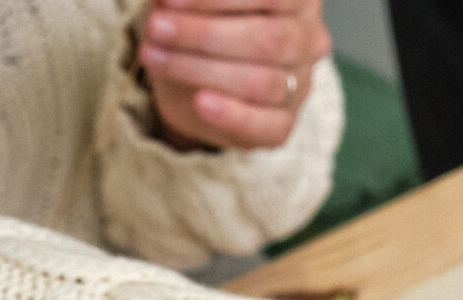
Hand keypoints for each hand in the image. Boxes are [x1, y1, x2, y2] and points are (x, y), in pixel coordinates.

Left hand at [137, 0, 329, 150]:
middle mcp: (308, 39)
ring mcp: (301, 84)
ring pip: (263, 82)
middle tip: (156, 28)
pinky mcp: (285, 122)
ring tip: (154, 56)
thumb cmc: (199, 21)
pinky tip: (202, 103)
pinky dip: (232, 114)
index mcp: (296, 0)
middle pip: (269, 40)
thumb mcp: (192, 1)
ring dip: (200, 68)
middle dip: (205, 34)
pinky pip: (267, 124)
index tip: (168, 0)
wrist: (193, 77)